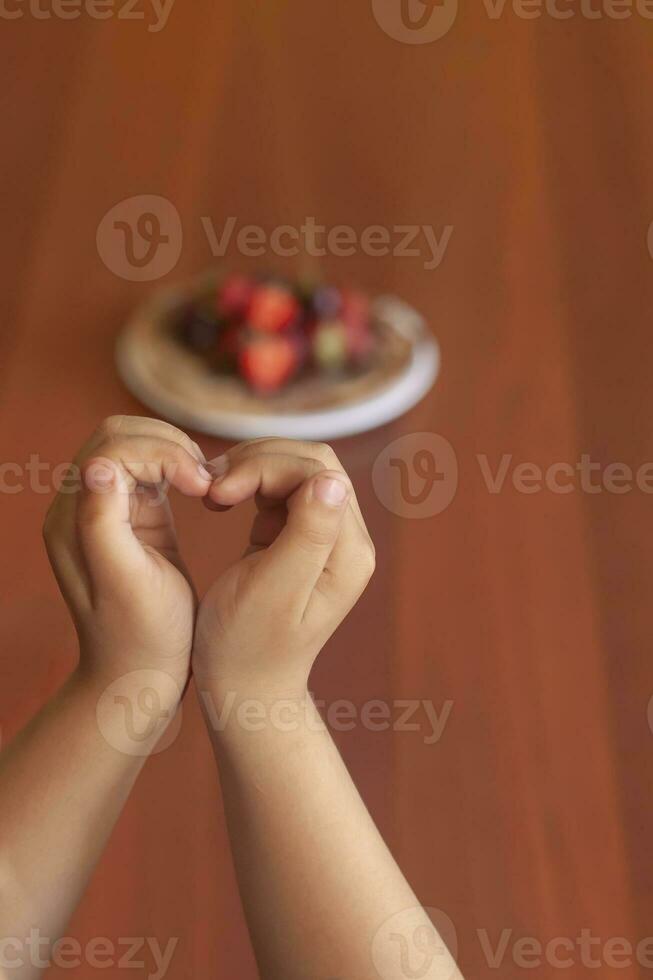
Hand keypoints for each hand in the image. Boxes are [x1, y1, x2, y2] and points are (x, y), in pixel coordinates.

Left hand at [44, 416, 211, 698]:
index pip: (113, 448)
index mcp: (74, 520)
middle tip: (206, 482)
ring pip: (137, 445)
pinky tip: (203, 491)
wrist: (141, 673)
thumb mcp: (126, 583)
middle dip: (170, 445)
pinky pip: (151, 467)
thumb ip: (104, 521)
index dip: (163, 453)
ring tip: (208, 485)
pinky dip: (180, 466)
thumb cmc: (142, 636)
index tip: (203, 486)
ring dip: (176, 452)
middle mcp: (81, 506)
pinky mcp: (132, 514)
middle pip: (121, 435)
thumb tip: (99, 465)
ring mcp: (106, 508)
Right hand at [193, 439, 375, 700]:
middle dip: (258, 461)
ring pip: (295, 467)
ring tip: (213, 494)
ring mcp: (326, 536)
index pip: (318, 472)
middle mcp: (347, 540)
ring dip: (251, 469)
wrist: (243, 687)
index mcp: (348, 552)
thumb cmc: (247, 646)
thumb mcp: (273, 591)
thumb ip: (307, 534)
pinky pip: (281, 487)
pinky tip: (222, 503)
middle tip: (211, 488)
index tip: (217, 493)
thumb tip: (330, 480)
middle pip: (311, 461)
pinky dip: (250, 483)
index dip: (265, 467)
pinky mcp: (300, 536)